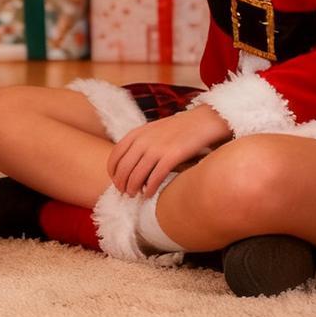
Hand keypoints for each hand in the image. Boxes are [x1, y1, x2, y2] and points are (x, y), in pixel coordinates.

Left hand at [106, 106, 230, 197]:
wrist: (203, 121)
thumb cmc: (178, 128)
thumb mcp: (153, 131)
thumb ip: (140, 143)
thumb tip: (130, 164)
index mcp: (137, 133)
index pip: (115, 155)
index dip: (112, 171)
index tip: (115, 181)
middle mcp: (143, 140)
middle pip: (124, 167)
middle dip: (121, 182)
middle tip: (123, 192)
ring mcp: (157, 148)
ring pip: (137, 174)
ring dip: (132, 188)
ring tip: (133, 195)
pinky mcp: (172, 156)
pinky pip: (155, 177)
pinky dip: (149, 188)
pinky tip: (148, 194)